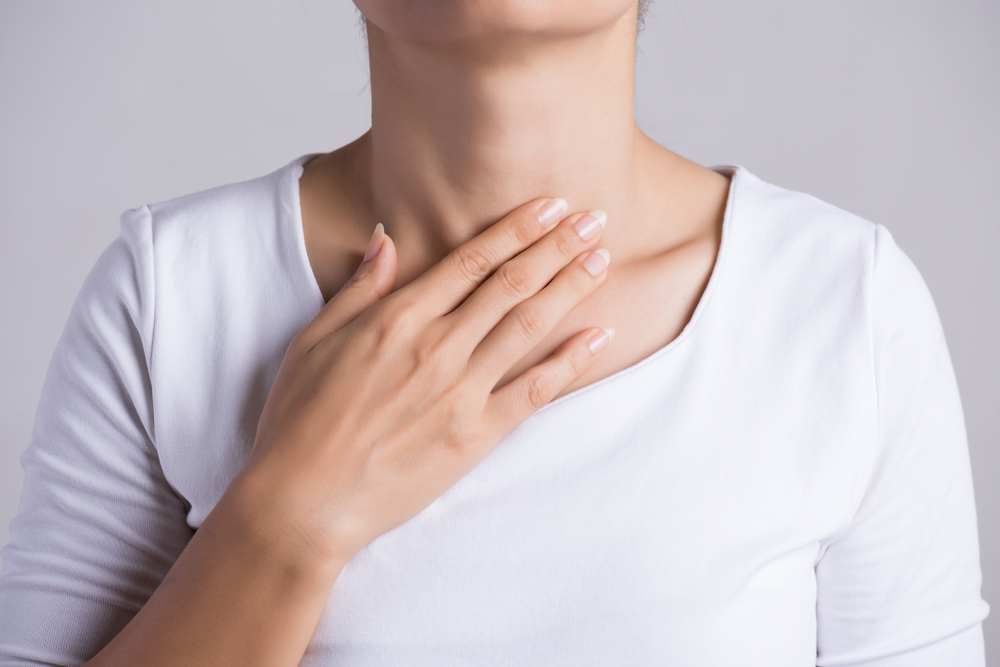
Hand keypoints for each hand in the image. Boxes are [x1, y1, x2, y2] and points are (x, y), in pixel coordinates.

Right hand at [235, 198, 612, 569]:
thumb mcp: (312, 342)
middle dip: (557, 247)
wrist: (302, 501)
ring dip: (569, 288)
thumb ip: (358, 290)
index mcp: (396, 319)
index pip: (471, 261)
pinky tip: (598, 336)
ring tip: (602, 259)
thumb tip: (386, 238)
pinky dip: (570, 361)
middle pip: (510, 284)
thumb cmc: (299, 422)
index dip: (516, 229)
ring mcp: (460, 391)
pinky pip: (535, 391)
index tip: (550, 206)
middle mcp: (436, 347)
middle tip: (594, 219)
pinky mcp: (475, 435)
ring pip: (528, 326)